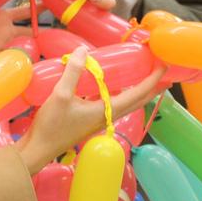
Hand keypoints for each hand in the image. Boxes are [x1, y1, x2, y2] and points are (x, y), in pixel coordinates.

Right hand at [14, 46, 164, 174]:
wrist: (38, 149)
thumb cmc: (51, 126)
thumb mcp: (61, 95)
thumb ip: (74, 72)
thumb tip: (84, 50)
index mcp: (106, 111)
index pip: (138, 94)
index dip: (152, 80)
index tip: (163, 65)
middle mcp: (107, 117)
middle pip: (137, 100)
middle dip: (151, 86)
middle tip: (160, 70)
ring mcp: (99, 120)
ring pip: (125, 103)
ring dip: (137, 90)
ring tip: (141, 75)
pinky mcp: (89, 120)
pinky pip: (110, 104)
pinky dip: (117, 93)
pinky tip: (108, 84)